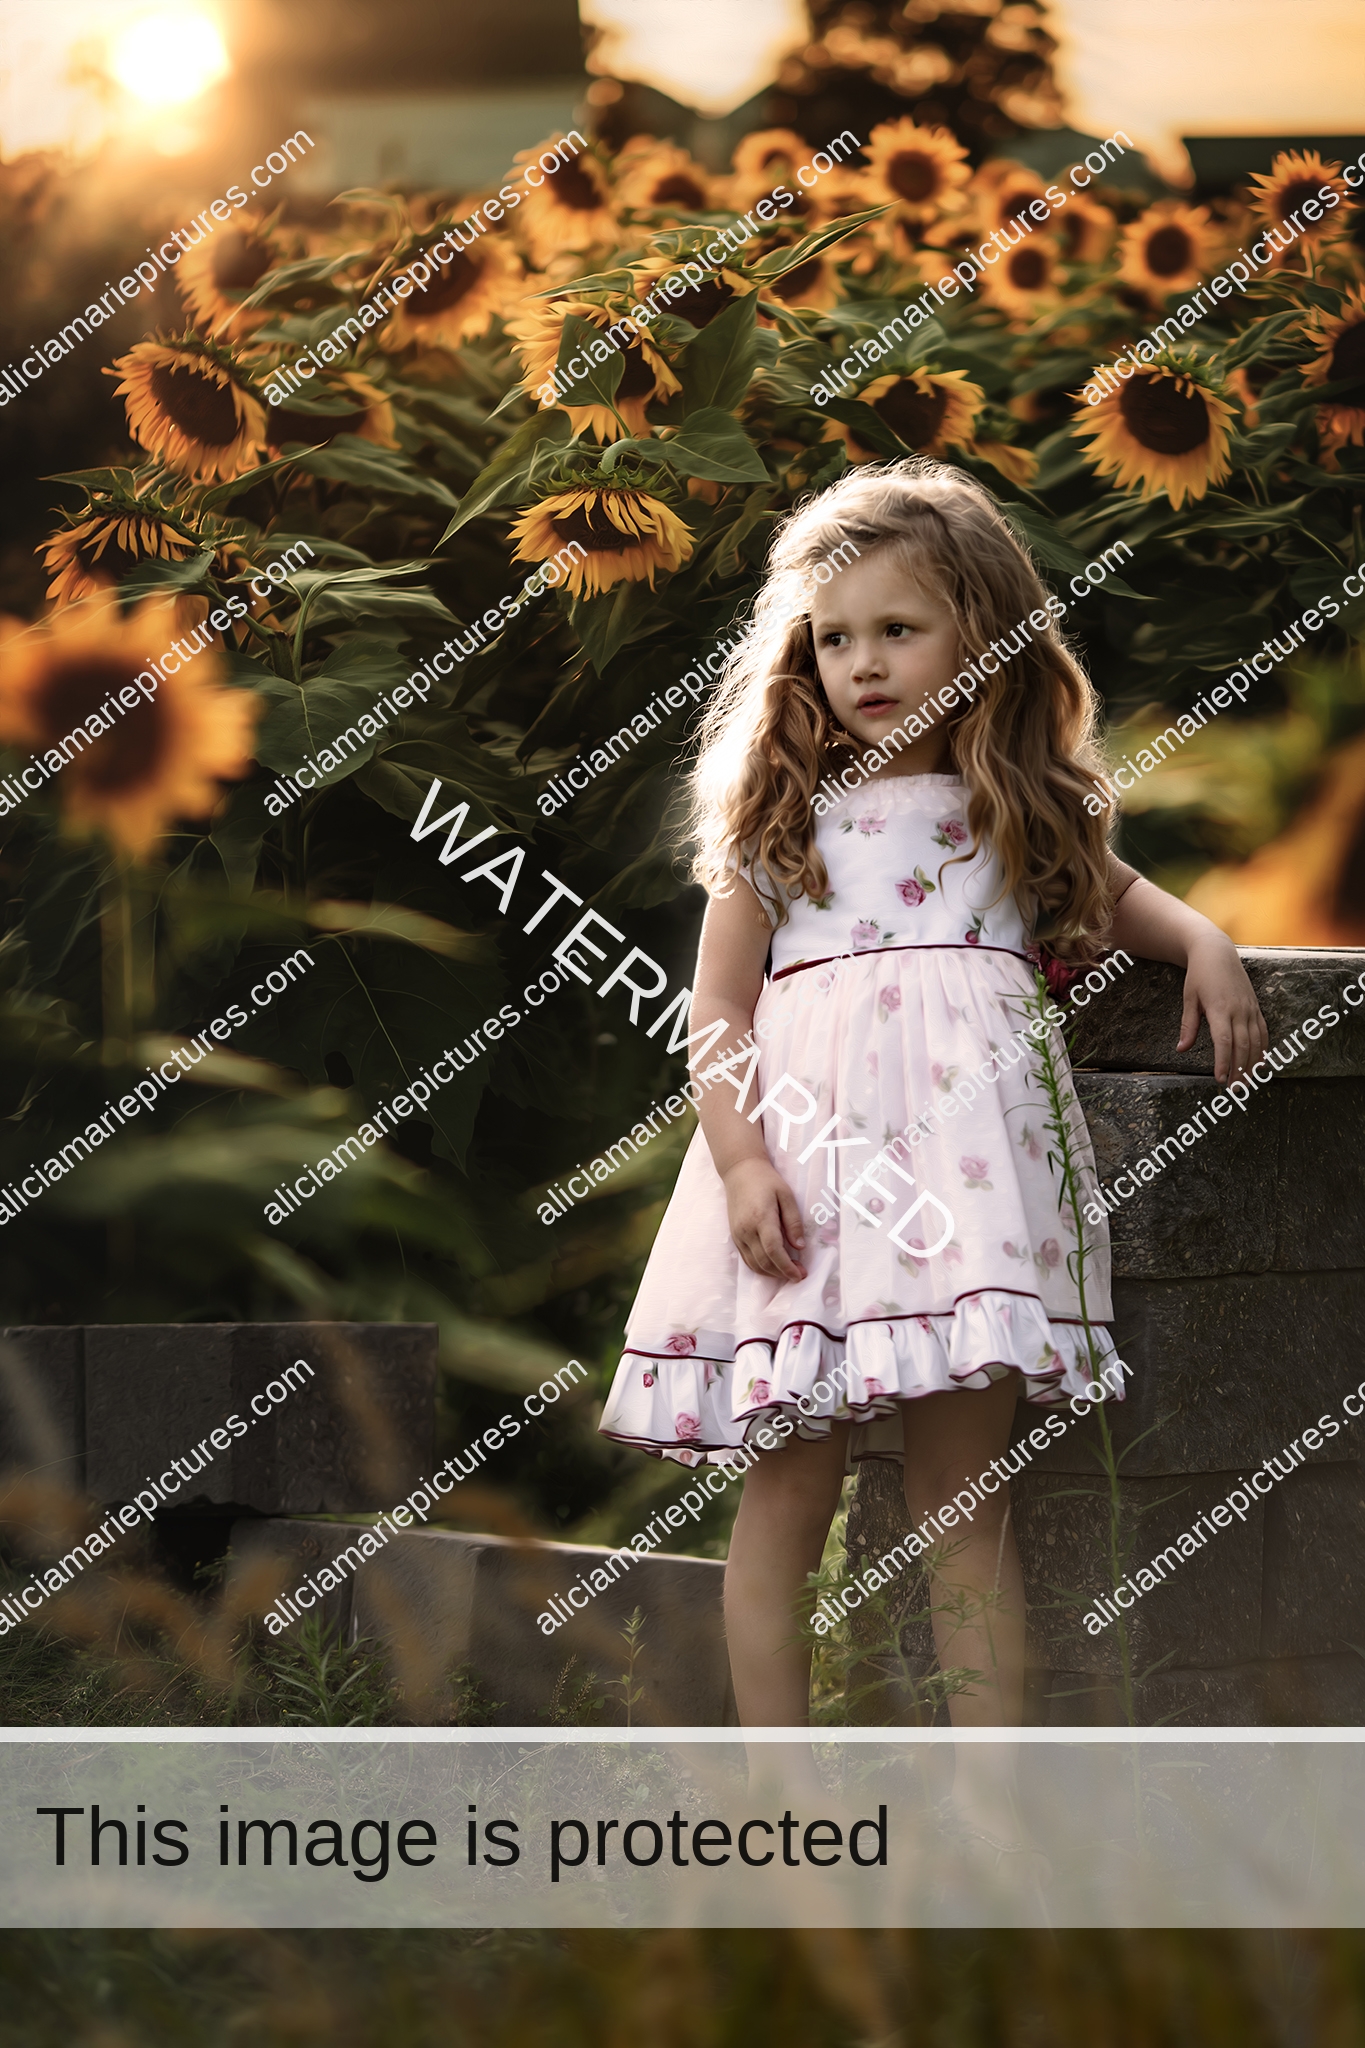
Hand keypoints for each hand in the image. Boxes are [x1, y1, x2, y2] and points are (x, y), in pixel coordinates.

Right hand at [724, 1158, 806, 1280]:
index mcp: (761, 1218)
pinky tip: (773, 1267)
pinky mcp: (735, 1236)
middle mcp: (746, 1230)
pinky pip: (747, 1259)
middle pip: (764, 1261)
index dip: (787, 1267)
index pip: (774, 1250)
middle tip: (799, 1274)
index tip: (800, 1275)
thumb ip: (793, 1222)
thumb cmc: (766, 1181)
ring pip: (754, 1264)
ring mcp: (738, 1235)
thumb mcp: (786, 1195)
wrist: (740, 1171)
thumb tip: (800, 1246)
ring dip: (772, 1273)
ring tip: (788, 1272)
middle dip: (783, 1273)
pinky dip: (760, 1268)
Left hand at [1178, 935, 1267, 1084]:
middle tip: (1235, 1090)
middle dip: (1240, 1070)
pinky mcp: (1256, 1007)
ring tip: (1247, 1083)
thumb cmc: (1200, 976)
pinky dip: (1263, 1049)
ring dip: (1253, 1064)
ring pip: (1256, 1041)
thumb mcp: (1189, 999)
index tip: (1220, 1079)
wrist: (1217, 953)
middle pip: (1242, 1046)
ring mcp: (1250, 1009)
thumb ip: (1188, 1026)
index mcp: (1220, 1008)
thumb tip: (1181, 1050)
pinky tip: (1260, 1064)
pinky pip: (1263, 1032)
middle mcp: (1239, 1010)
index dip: (1223, 1062)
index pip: (1224, 1041)